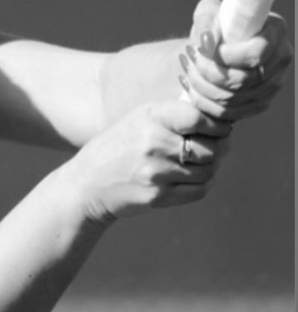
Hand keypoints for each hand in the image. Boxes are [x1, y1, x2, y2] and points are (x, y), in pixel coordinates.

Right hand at [72, 93, 230, 224]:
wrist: (87, 184)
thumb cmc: (119, 146)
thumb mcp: (140, 119)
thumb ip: (175, 115)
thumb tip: (223, 123)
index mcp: (151, 117)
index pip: (199, 118)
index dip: (218, 124)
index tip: (221, 128)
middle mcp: (153, 143)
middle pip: (210, 148)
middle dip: (220, 148)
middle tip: (217, 147)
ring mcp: (156, 172)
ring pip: (208, 170)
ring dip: (210, 168)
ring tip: (199, 163)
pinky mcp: (158, 196)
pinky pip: (199, 190)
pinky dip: (203, 184)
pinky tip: (192, 178)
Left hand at [178, 0, 292, 125]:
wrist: (219, 45)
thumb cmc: (217, 24)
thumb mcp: (209, 11)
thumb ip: (206, 19)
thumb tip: (207, 40)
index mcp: (276, 31)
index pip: (255, 54)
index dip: (225, 57)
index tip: (203, 49)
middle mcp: (281, 59)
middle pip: (244, 81)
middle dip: (207, 73)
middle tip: (188, 59)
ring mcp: (274, 84)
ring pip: (234, 100)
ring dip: (202, 88)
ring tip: (187, 71)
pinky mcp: (260, 103)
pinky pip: (230, 113)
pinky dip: (205, 104)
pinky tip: (190, 88)